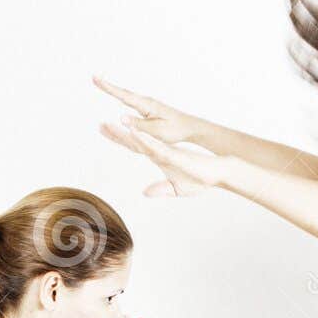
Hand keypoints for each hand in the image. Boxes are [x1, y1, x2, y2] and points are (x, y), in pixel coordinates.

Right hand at [92, 76, 199, 144]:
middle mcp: (145, 102)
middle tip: (93, 77)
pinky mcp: (149, 109)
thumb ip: (138, 125)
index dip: (109, 88)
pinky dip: (121, 96)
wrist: (190, 127)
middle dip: (107, 86)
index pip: (123, 96)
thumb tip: (121, 118)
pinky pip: (131, 102)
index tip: (97, 80)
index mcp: (146, 105)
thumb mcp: (156, 131)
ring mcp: (147, 105)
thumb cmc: (175, 130)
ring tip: (101, 84)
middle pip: (123, 93)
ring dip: (113, 90)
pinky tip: (119, 96)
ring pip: (126, 96)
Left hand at [99, 117, 226, 198]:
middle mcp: (160, 152)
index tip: (105, 130)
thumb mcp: (177, 189)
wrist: (217, 174)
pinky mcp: (175, 156)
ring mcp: (167, 153)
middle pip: (136, 141)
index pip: (135, 147)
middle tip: (100, 125)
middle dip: (118, 134)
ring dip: (130, 135)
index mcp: (159, 157)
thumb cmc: (199, 179)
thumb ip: (161, 189)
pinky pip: (158, 148)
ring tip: (113, 125)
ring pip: (144, 142)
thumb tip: (145, 193)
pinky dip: (147, 142)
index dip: (120, 139)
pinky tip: (136, 135)